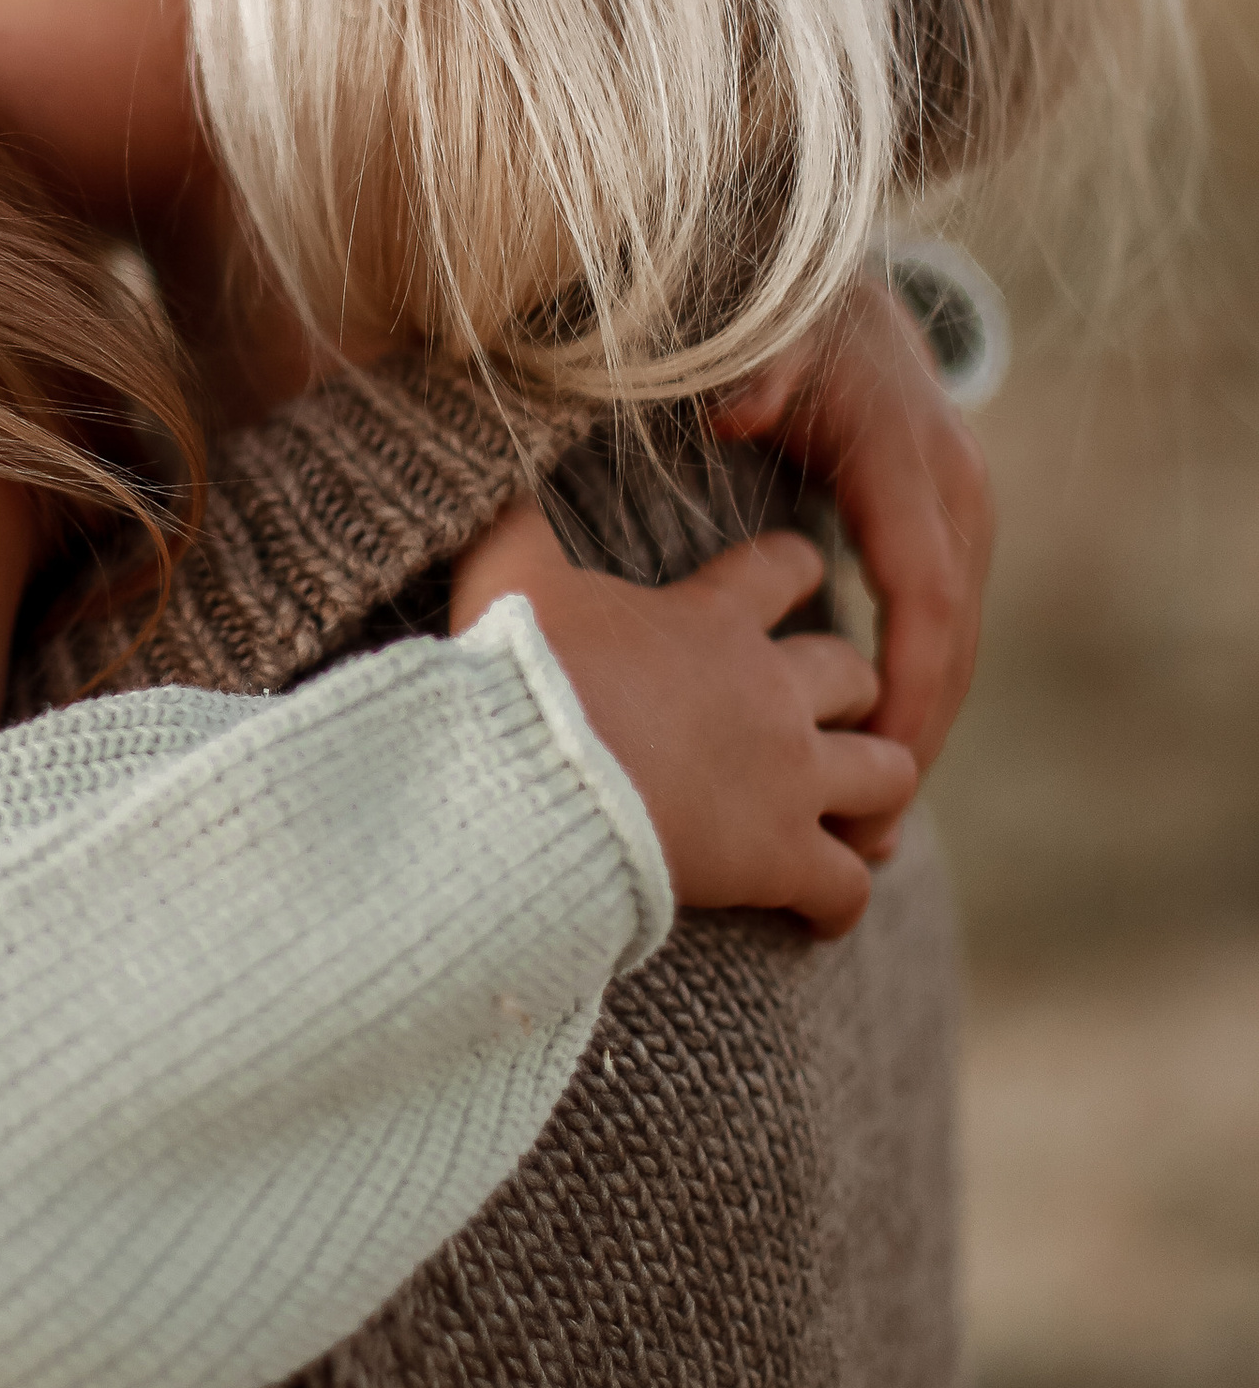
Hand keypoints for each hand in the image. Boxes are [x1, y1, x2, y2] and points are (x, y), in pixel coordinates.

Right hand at [451, 501, 915, 939]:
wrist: (532, 780)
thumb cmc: (518, 677)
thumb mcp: (510, 575)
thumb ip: (518, 524)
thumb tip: (501, 472)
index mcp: (711, 619)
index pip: (784, 570)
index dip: (796, 571)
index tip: (801, 575)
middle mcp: (769, 690)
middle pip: (852, 673)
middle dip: (850, 692)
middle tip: (829, 715)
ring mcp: (786, 776)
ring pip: (885, 773)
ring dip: (877, 791)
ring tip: (858, 817)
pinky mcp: (781, 857)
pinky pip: (847, 883)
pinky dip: (842, 900)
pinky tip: (824, 915)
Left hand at [707, 274, 993, 854]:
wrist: (828, 279)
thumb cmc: (779, 315)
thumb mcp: (761, 327)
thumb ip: (751, 366)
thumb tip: (743, 409)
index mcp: (905, 459)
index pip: (925, 595)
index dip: (911, 687)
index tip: (883, 764)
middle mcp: (951, 487)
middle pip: (952, 633)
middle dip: (922, 733)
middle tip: (874, 833)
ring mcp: (956, 506)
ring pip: (954, 634)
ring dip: (926, 722)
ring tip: (880, 818)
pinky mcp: (941, 522)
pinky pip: (939, 620)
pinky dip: (921, 685)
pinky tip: (881, 750)